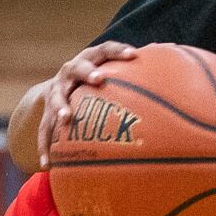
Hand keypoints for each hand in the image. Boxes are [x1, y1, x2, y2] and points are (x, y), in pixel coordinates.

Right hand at [35, 41, 137, 167]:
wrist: (56, 87)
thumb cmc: (96, 78)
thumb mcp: (112, 69)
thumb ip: (136, 66)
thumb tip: (171, 49)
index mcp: (90, 59)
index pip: (105, 50)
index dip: (119, 51)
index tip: (134, 54)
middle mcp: (70, 72)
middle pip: (77, 68)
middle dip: (88, 73)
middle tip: (99, 79)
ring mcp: (56, 91)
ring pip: (56, 98)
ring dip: (61, 106)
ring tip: (67, 118)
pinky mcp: (45, 112)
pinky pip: (43, 130)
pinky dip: (44, 147)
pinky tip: (47, 166)